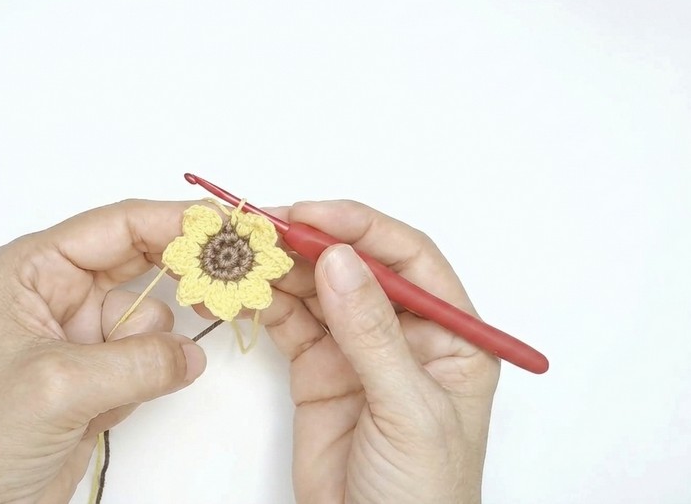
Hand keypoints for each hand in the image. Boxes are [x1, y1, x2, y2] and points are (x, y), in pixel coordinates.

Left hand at [0, 200, 206, 503]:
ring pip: (152, 318)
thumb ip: (135, 361)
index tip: (225, 228)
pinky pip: (150, 359)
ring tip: (107, 390)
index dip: (173, 221)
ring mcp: (80, 335)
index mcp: (31, 270)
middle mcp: (56, 292)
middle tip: (224, 282)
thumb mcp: (58, 386)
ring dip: (147, 352)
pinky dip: (145, 382)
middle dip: (180, 275)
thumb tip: (192, 353)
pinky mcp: (99, 375)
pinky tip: (103, 409)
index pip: (116, 226)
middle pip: (142, 261)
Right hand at [248, 201, 499, 502]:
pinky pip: (290, 322)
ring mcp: (356, 350)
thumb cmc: (424, 494)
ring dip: (280, 268)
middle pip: (354, 265)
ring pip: (316, 289)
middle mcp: (404, 333)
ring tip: (241, 253)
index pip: (408, 258)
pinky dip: (264, 302)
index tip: (313, 214)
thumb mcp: (408, 409)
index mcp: (450, 335)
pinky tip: (242, 288)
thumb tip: (340, 259)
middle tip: (261, 228)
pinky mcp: (317, 370)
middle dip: (308, 242)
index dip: (361, 227)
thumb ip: (372, 333)